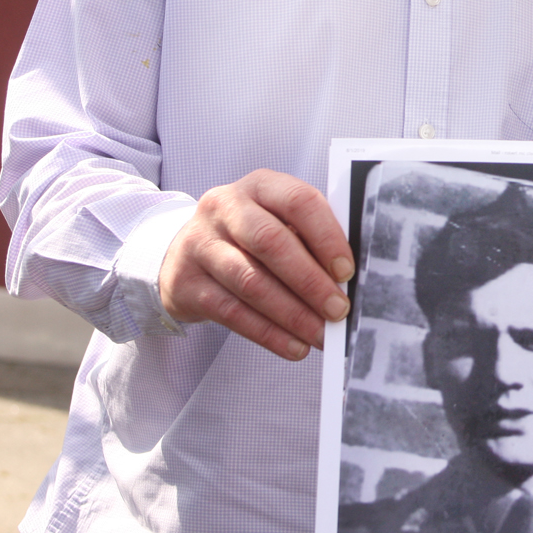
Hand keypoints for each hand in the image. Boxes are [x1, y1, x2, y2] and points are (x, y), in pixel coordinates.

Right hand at [158, 169, 354, 359]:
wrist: (184, 256)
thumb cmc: (248, 239)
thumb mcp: (276, 223)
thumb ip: (309, 240)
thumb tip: (348, 279)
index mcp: (259, 186)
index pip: (298, 201)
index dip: (326, 237)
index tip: (347, 272)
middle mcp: (225, 207)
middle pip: (271, 242)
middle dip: (310, 281)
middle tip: (338, 310)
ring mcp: (201, 243)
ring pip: (251, 281)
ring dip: (292, 314)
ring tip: (320, 335)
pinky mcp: (186, 282)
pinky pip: (232, 312)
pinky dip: (268, 334)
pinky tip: (294, 347)